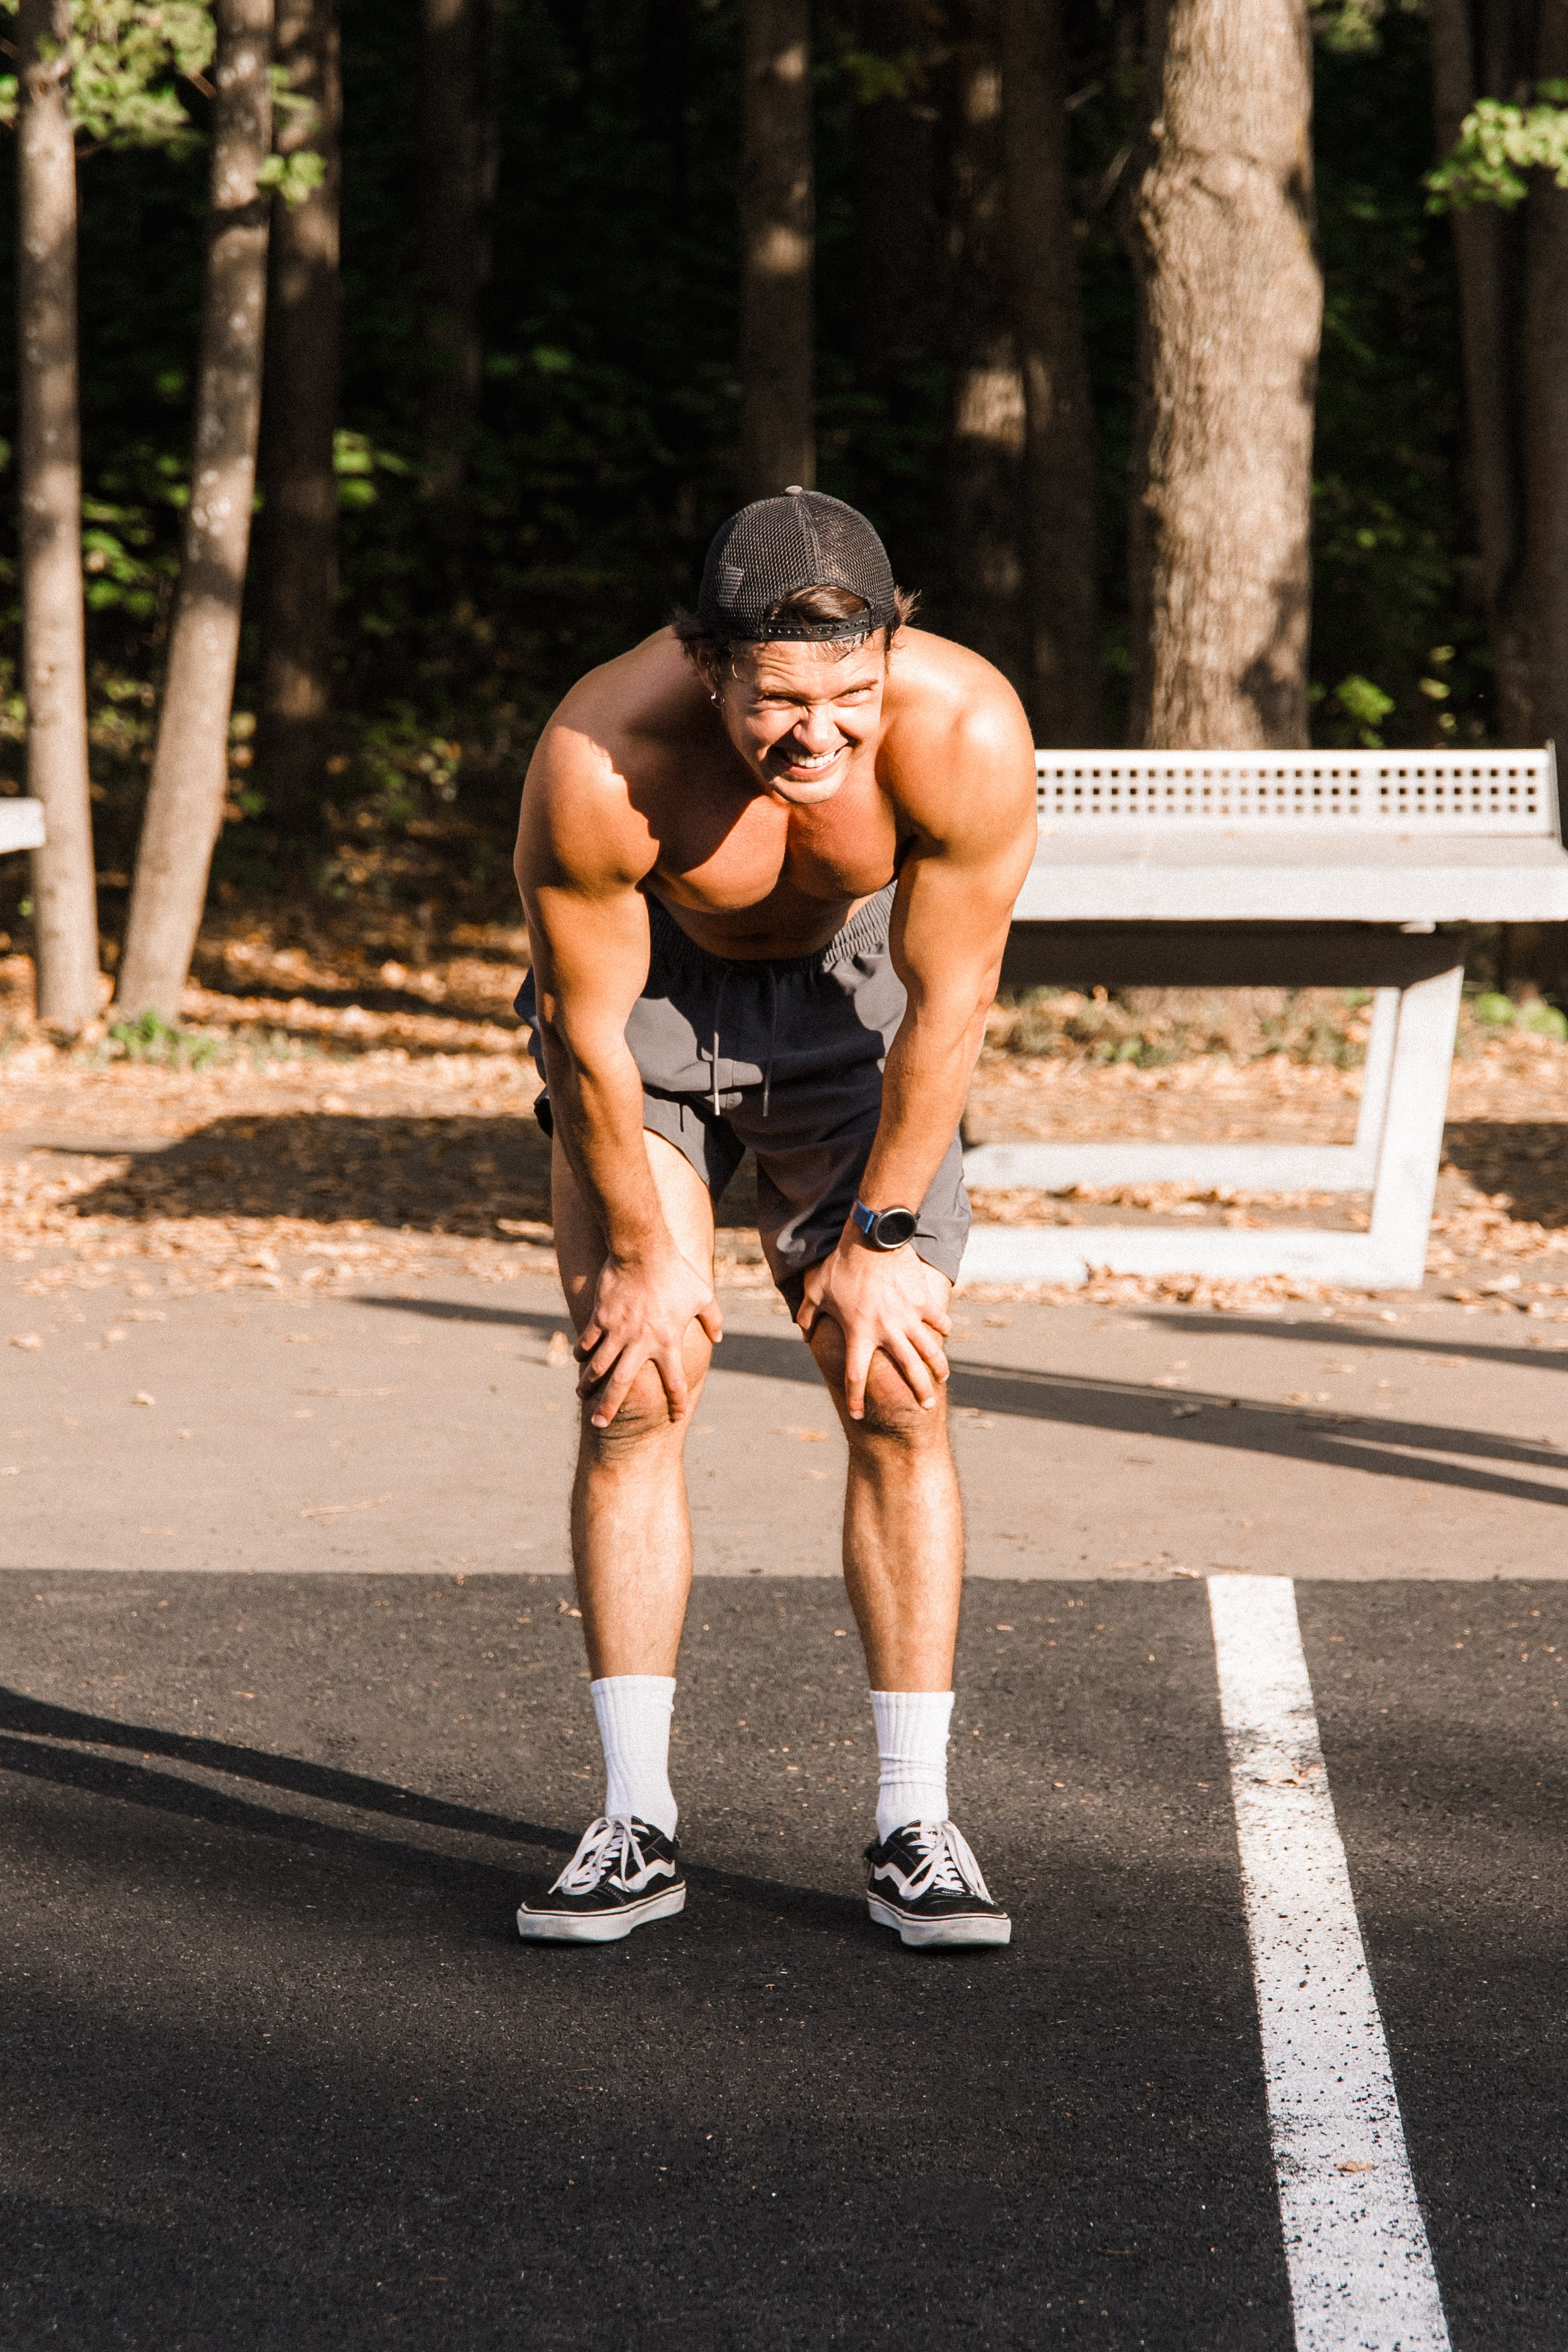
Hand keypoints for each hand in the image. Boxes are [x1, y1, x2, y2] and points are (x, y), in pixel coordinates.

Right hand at [577, 1243, 722, 1427]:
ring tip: (581, 1395)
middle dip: (608, 1407)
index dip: (675, 1403)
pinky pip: (588, 1341)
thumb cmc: (676, 1273)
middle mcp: (641, 1343)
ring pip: (598, 1366)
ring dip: (588, 1383)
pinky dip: (582, 1352)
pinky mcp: (601, 1317)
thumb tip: (719, 1336)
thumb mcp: (703, 1295)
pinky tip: (579, 1359)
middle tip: (599, 1424)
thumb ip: (713, 1319)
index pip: (674, 1383)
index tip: (675, 1417)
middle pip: (621, 1385)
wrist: (643, 1251)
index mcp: (668, 1343)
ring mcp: (618, 1331)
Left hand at [796, 1235, 951, 1420]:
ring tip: (943, 1378)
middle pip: (908, 1370)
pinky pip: (938, 1320)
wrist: (873, 1238)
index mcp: (859, 1334)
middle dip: (919, 1391)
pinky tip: (946, 1334)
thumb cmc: (842, 1265)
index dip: (855, 1399)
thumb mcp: (818, 1289)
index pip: (855, 1376)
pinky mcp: (922, 1301)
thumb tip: (800, 1328)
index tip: (857, 1415)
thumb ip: (808, 1312)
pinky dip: (943, 1328)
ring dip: (938, 1367)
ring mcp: (908, 1318)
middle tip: (927, 1405)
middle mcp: (886, 1331)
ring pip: (929, 1350)